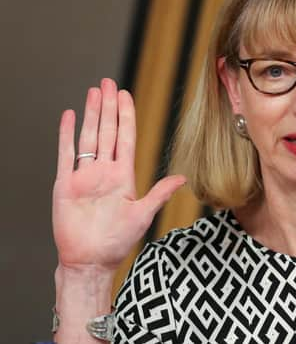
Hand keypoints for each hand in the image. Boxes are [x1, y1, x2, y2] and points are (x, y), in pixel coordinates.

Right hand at [52, 78, 185, 272]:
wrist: (90, 261)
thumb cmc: (117, 241)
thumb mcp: (143, 214)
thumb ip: (160, 193)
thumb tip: (183, 178)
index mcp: (123, 176)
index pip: (126, 138)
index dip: (126, 115)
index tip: (125, 95)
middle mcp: (104, 171)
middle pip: (107, 131)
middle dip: (108, 106)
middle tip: (108, 82)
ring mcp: (84, 176)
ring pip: (88, 137)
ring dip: (90, 114)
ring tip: (93, 92)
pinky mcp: (65, 184)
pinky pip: (65, 154)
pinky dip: (66, 134)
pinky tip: (68, 116)